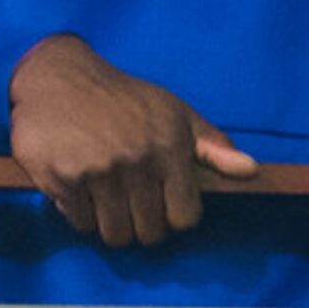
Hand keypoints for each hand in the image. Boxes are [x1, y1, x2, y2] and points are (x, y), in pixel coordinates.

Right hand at [8, 33, 257, 246]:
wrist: (57, 74)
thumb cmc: (122, 97)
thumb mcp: (172, 111)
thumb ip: (212, 145)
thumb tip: (251, 170)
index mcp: (168, 148)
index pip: (184, 218)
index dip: (172, 215)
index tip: (158, 200)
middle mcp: (134, 161)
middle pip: (149, 232)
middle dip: (140, 222)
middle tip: (126, 199)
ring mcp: (96, 171)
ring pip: (115, 233)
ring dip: (109, 222)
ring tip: (102, 196)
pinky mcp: (60, 177)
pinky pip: (79, 221)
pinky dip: (78, 212)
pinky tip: (76, 186)